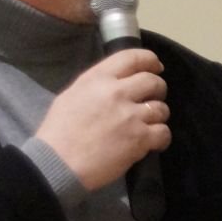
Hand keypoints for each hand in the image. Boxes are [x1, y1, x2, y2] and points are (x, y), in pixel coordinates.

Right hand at [34, 48, 169, 190]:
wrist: (57, 163)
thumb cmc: (58, 132)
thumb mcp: (72, 96)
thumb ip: (97, 86)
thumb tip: (117, 84)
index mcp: (98, 78)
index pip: (132, 57)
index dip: (150, 60)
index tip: (156, 67)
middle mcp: (117, 92)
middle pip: (153, 81)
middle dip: (158, 89)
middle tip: (153, 99)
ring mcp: (131, 116)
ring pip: (162, 108)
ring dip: (159, 116)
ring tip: (149, 124)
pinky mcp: (140, 138)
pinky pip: (164, 132)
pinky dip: (162, 138)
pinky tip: (154, 142)